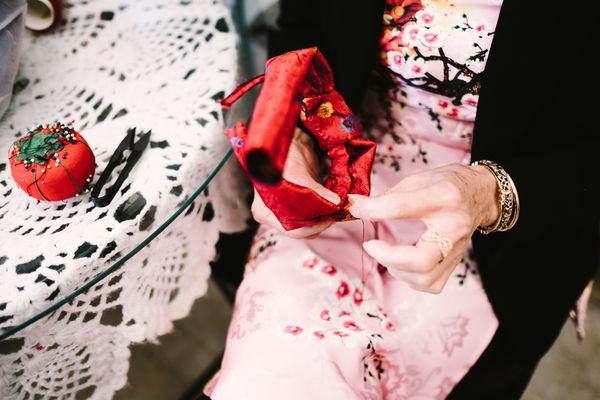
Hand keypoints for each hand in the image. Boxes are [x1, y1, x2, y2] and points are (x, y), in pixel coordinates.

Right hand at [251, 128, 340, 238]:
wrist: (288, 136)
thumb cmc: (284, 153)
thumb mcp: (297, 175)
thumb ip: (316, 192)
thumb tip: (336, 203)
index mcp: (265, 211)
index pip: (293, 230)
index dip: (315, 226)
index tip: (332, 217)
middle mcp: (275, 213)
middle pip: (304, 227)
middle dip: (323, 220)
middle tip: (339, 211)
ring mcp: (287, 207)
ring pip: (311, 220)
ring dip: (327, 213)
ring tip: (340, 205)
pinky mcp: (300, 199)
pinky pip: (316, 209)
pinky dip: (327, 206)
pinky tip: (336, 199)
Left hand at [348, 163, 498, 292]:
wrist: (481, 194)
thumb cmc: (446, 184)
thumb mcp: (418, 179)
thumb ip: (388, 195)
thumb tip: (356, 205)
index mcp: (443, 197)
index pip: (401, 207)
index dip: (372, 209)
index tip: (356, 208)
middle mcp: (454, 226)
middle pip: (420, 259)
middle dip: (387, 256)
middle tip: (371, 245)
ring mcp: (457, 249)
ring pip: (425, 278)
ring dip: (396, 269)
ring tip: (387, 253)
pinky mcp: (456, 262)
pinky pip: (431, 284)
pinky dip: (410, 278)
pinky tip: (403, 263)